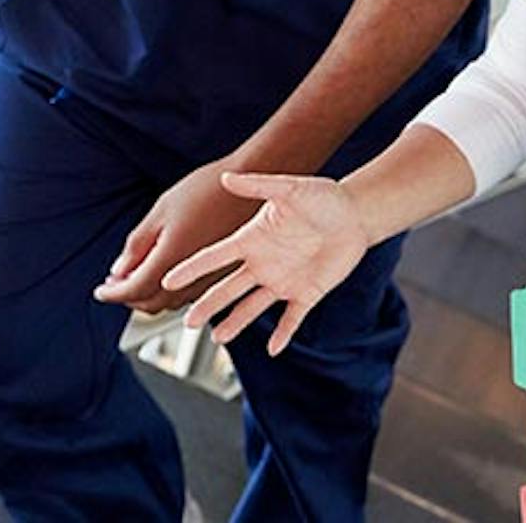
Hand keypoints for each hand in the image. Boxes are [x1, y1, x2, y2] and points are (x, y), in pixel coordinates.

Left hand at [93, 158, 258, 313]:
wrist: (250, 183)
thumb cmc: (206, 189)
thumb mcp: (161, 210)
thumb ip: (137, 245)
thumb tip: (118, 271)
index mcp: (172, 260)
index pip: (133, 290)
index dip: (112, 294)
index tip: (100, 292)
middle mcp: (193, 278)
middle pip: (151, 303)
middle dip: (129, 298)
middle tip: (116, 284)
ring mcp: (211, 280)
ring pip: (171, 303)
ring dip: (149, 297)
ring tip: (138, 278)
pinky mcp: (223, 276)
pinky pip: (190, 296)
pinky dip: (170, 293)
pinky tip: (166, 274)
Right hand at [160, 172, 371, 355]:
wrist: (357, 214)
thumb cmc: (324, 197)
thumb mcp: (291, 188)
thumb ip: (259, 185)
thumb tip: (226, 177)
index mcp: (252, 239)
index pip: (214, 257)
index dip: (191, 269)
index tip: (168, 281)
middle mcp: (263, 263)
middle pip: (227, 289)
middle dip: (207, 305)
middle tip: (187, 322)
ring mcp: (283, 280)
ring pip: (252, 307)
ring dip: (236, 323)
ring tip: (218, 339)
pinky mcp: (307, 293)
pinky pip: (292, 318)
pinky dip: (283, 334)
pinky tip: (272, 348)